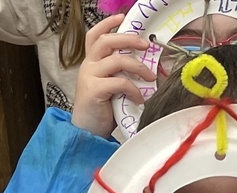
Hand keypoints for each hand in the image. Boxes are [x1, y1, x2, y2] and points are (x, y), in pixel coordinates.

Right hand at [71, 14, 156, 136]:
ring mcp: (90, 77)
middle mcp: (89, 66)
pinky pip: (119, 82)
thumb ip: (121, 75)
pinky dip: (133, 89)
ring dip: (137, 66)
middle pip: (106, 41)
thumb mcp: (112, 88)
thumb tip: (145, 70)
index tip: (122, 18)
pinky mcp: (94, 90)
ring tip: (150, 77)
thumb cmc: (102, 110)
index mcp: (92, 63)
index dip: (107, 25)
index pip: (95, 36)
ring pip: (116, 60)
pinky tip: (139, 98)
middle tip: (145, 45)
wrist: (86, 130)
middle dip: (128, 39)